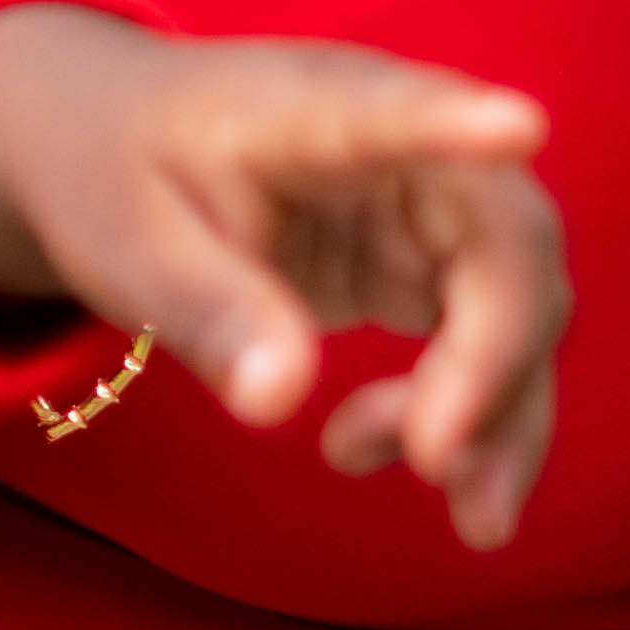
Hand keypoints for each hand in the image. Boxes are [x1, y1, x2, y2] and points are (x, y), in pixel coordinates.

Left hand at [0, 12, 572, 542]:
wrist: (110, 141)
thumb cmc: (116, 173)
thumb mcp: (126, 241)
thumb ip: (204, 307)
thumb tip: (277, 400)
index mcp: (313, 109)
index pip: (398, 111)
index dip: (461, 122)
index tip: (515, 125)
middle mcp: (402, 146)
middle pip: (506, 244)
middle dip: (497, 364)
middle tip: (432, 465)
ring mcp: (429, 205)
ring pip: (519, 306)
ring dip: (506, 414)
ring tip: (468, 520)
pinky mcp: (430, 261)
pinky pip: (488, 343)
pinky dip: (473, 417)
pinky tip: (380, 454)